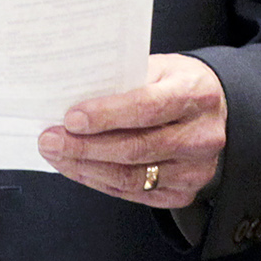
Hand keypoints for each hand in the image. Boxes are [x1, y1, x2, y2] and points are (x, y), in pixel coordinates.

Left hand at [38, 54, 225, 206]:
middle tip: (50, 139)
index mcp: (195, 94)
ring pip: (132, 177)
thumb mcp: (156, 67)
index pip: (148, 108)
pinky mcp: (183, 192)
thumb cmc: (176, 84)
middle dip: (85, 147)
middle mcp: (201, 136)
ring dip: (86, 167)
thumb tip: (70, 96)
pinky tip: (77, 168)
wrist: (211, 109)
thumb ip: (122, 82)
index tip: (71, 119)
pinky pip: (134, 193)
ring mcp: (195, 169)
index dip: (107, 115)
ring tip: (56, 154)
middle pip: (136, 148)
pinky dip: (99, 181)